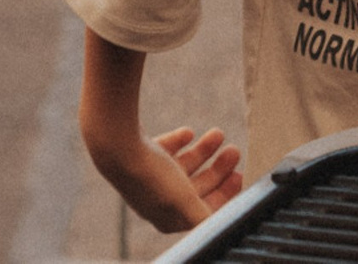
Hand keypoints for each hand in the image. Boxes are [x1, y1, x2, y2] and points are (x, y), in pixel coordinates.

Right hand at [93, 124, 241, 233]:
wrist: (116, 145)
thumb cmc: (153, 178)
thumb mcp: (188, 203)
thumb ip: (207, 218)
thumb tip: (228, 226)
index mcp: (168, 217)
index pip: (204, 210)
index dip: (225, 195)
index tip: (240, 176)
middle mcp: (157, 200)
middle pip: (196, 187)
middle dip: (218, 170)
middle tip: (235, 151)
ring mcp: (147, 176)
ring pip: (183, 165)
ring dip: (203, 151)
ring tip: (219, 133)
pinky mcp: (138, 154)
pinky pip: (164, 148)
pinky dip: (180, 141)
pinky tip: (189, 132)